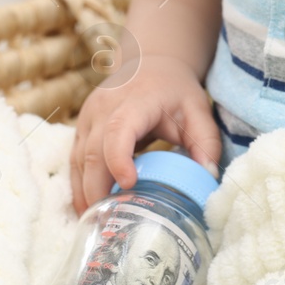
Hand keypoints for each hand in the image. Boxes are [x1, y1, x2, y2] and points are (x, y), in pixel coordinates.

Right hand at [68, 53, 221, 215]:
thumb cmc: (174, 90)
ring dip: (84, 191)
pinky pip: (76, 159)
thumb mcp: (198, 110)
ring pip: (79, 158)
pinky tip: (89, 207)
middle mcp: (104, 107)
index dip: (118, 158)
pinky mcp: (82, 128)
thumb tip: (208, 178)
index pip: (118, 129)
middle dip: (97, 188)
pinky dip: (80, 184)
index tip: (129, 184)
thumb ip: (207, 142)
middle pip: (93, 151)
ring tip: (96, 222)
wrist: (149, 63)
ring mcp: (89, 117)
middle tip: (109, 220)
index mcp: (135, 100)